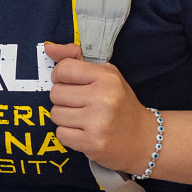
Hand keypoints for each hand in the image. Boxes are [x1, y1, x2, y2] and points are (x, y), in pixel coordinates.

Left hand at [43, 42, 158, 173]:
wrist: (142, 138)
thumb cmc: (120, 103)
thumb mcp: (106, 74)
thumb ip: (76, 58)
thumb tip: (49, 47)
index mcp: (107, 78)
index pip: (64, 68)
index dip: (60, 76)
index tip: (70, 82)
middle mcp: (104, 99)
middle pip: (56, 93)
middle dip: (64, 99)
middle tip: (80, 104)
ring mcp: (98, 123)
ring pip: (55, 114)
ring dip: (65, 117)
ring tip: (83, 118)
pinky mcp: (91, 143)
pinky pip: (60, 134)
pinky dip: (68, 134)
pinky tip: (83, 131)